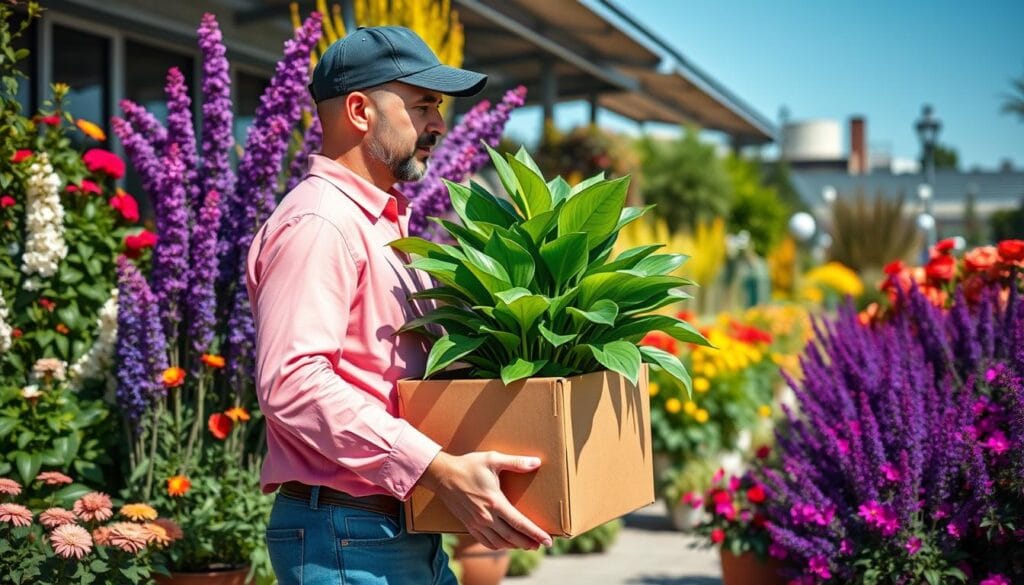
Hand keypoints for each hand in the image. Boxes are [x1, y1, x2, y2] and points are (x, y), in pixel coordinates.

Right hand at [418, 450, 551, 549]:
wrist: (442, 475)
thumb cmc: (468, 466)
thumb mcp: (492, 459)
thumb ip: (516, 462)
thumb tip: (536, 462)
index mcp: (495, 502)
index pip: (520, 523)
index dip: (535, 533)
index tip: (548, 540)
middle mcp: (486, 517)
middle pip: (512, 537)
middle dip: (529, 542)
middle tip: (541, 544)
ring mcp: (476, 523)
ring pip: (500, 543)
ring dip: (515, 545)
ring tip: (526, 544)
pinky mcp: (469, 525)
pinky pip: (486, 542)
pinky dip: (498, 546)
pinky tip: (505, 544)